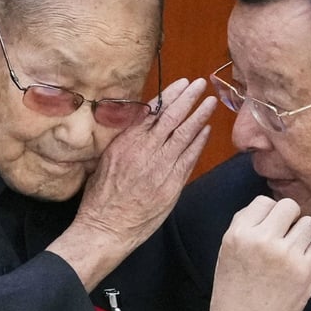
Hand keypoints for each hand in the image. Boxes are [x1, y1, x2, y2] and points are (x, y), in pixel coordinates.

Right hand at [50, 77, 216, 288]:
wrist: (106, 226)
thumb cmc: (100, 196)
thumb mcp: (105, 159)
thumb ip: (124, 141)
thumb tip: (138, 125)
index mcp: (126, 141)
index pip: (153, 111)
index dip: (170, 95)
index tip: (182, 84)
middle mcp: (145, 150)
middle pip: (172, 118)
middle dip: (188, 99)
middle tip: (201, 85)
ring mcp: (160, 167)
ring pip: (184, 135)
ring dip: (199, 117)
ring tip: (210, 103)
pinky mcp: (171, 184)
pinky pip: (189, 158)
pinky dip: (198, 143)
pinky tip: (206, 131)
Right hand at [204, 196, 310, 310]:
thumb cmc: (234, 290)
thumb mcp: (227, 251)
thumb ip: (246, 226)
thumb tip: (271, 207)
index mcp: (239, 233)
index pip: (264, 201)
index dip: (268, 214)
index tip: (267, 229)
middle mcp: (263, 240)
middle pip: (289, 206)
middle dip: (288, 219)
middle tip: (283, 237)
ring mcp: (286, 255)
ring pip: (307, 224)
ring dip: (301, 236)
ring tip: (290, 253)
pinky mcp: (305, 270)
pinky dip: (309, 257)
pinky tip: (295, 270)